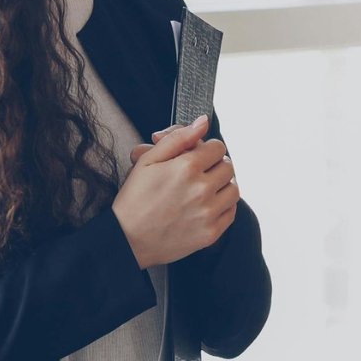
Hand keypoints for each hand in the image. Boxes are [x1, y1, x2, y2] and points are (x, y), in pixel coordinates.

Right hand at [111, 115, 238, 267]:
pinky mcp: (211, 233)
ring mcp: (208, 212)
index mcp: (186, 167)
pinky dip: (223, 207)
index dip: (206, 149)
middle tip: (199, 173)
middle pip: (228, 166)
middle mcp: (201, 189)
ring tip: (204, 189)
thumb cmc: (134, 199)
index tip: (197, 156)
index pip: (218, 147)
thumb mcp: (148, 161)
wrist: (126, 239)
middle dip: (215, 166)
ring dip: (222, 186)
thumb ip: (178, 137)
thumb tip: (203, 121)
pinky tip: (206, 206)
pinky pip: (231, 212)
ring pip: (233, 189)